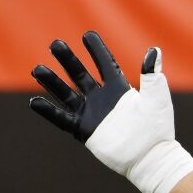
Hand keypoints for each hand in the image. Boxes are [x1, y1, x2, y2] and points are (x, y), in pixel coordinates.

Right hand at [30, 31, 192, 192]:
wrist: (151, 157)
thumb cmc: (158, 129)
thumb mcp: (156, 99)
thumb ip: (153, 76)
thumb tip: (154, 50)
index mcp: (120, 89)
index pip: (105, 64)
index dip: (96, 50)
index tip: (87, 35)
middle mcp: (102, 99)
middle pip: (80, 74)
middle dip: (68, 60)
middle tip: (55, 44)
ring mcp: (92, 114)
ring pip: (66, 94)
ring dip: (52, 82)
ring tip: (37, 69)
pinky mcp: (84, 130)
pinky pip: (62, 119)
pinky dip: (48, 110)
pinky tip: (34, 101)